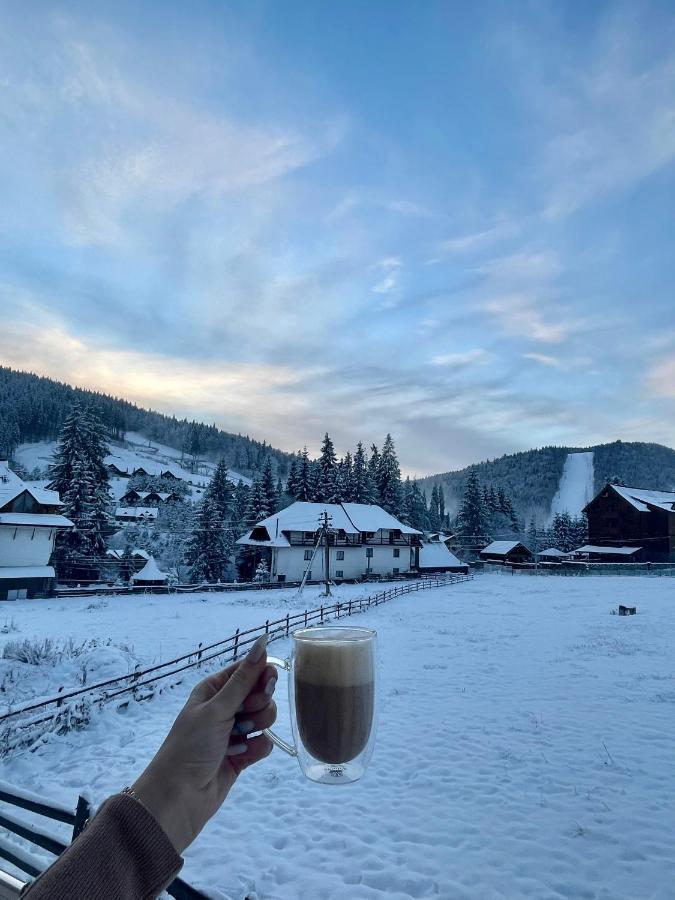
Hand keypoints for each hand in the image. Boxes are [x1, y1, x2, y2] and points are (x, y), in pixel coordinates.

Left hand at [132, 634, 275, 853]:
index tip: (267, 684)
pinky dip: (255, 750)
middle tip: (243, 717)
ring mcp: (235, 731)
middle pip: (261, 693)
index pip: (247, 670)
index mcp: (214, 689)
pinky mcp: (243, 754)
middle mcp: (225, 706)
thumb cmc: (192, 745)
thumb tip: (262, 641)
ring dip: (257, 727)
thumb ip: (244, 678)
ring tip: (238, 739)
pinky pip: (264, 743)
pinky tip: (239, 757)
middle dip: (258, 705)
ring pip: (266, 717)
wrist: (180, 797)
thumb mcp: (217, 708)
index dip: (261, 675)